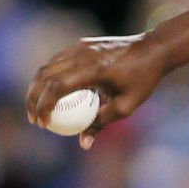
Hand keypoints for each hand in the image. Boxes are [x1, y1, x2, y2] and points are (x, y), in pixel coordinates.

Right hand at [26, 34, 165, 148]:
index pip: (58, 86)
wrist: (154, 49)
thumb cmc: (144, 79)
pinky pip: (57, 61)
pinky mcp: (81, 44)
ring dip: (37, 87)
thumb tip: (83, 143)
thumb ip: (102, 122)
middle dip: (33, 99)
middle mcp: (84, 54)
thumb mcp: (127, 105)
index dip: (44, 106)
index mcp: (95, 68)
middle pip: (45, 75)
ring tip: (39, 109)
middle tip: (35, 119)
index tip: (43, 124)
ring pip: (47, 66)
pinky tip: (51, 94)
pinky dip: (49, 77)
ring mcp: (81, 46)